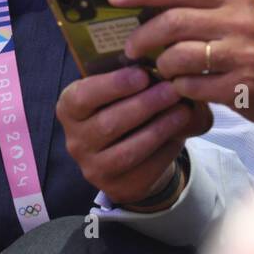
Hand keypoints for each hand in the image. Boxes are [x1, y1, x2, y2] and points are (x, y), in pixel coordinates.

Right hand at [56, 65, 211, 208]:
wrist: (132, 150)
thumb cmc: (126, 106)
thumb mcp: (123, 89)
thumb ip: (135, 77)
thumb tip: (161, 68)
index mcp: (70, 107)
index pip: (82, 97)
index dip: (112, 85)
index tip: (142, 74)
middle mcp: (75, 139)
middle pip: (107, 124)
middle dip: (144, 105)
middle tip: (172, 89)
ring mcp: (93, 166)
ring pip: (126, 151)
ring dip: (158, 129)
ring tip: (182, 110)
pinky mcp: (116, 185)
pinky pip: (143, 168)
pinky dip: (165, 149)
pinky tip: (180, 133)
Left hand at [110, 0, 253, 132]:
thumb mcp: (239, 15)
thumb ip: (201, 8)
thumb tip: (146, 6)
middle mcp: (241, 19)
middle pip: (173, 22)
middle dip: (142, 36)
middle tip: (129, 49)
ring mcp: (242, 53)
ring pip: (177, 56)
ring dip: (160, 66)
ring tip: (159, 71)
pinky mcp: (241, 86)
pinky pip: (191, 85)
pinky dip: (178, 88)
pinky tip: (181, 88)